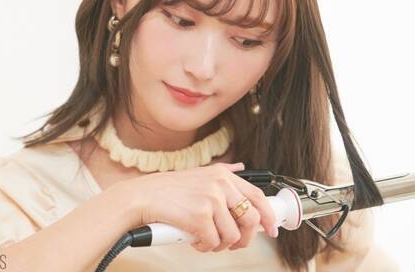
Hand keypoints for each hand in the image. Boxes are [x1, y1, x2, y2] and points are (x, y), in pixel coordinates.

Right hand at [118, 162, 277, 251]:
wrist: (142, 197)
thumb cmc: (168, 189)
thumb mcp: (200, 173)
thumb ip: (223, 172)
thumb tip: (240, 168)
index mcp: (223, 175)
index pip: (257, 196)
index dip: (268, 216)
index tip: (271, 229)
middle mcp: (220, 185)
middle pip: (250, 219)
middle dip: (245, 238)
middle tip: (234, 244)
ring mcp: (211, 201)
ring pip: (232, 236)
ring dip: (220, 245)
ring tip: (206, 240)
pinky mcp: (200, 218)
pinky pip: (213, 243)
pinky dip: (204, 247)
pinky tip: (194, 239)